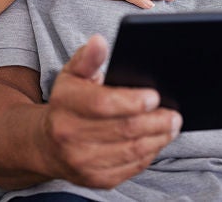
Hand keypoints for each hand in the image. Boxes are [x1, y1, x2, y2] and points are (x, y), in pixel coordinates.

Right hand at [43, 35, 181, 188]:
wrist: (46, 144)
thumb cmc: (68, 103)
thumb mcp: (73, 75)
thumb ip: (89, 57)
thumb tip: (100, 41)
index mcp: (65, 105)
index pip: (103, 104)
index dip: (132, 101)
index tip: (154, 96)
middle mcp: (69, 136)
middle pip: (124, 129)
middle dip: (155, 121)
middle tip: (174, 114)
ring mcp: (82, 162)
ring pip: (132, 150)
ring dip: (158, 138)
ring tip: (172, 126)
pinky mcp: (95, 179)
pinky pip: (131, 167)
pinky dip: (149, 154)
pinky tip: (157, 141)